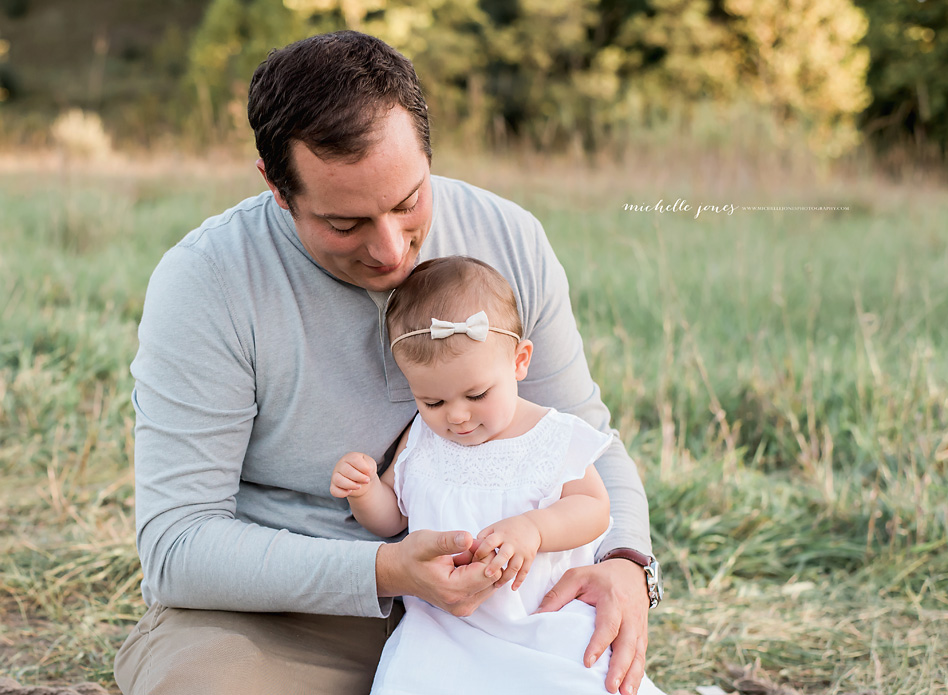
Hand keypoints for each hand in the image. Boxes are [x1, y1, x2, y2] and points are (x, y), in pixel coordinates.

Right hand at [329, 452, 377, 498]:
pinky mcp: (333, 486)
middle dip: (359, 477)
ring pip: (338, 480)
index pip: (354, 459)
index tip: (370, 473)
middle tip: (367, 481)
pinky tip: (350, 491)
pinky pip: (334, 491)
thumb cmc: (365, 470)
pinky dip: (342, 493)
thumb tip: (367, 473)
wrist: (361, 481)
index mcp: (350, 457)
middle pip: (346, 470)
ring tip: (359, 487)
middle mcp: (340, 465)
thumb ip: (370, 467)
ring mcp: (335, 476)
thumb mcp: (371, 465)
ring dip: (350, 485)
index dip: (363, 467)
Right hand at [376, 529, 498, 616]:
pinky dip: (477, 573)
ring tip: (460, 557)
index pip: (490, 572)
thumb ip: (449, 541)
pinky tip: (460, 565)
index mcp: (453, 590)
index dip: (484, 554)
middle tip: (464, 550)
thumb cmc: (411, 555)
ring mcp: (464, 607)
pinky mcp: (465, 604)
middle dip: (484, 560)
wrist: (400, 572)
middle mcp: (462, 604)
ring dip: (480, 566)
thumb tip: (469, 537)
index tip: (469, 545)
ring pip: (490, 582)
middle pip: (493, 578)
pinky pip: (483, 586)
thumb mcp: (427, 542)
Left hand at [473, 515, 541, 589]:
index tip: (474, 560)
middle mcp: (512, 543)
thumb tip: (470, 548)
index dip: (481, 551)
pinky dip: (519, 580)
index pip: (490, 542)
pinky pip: (525, 571)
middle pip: (504, 555)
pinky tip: (513, 588)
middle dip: (495, 565)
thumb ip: (483, 536)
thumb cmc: (508, 528)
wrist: (532, 526)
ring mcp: (522, 551)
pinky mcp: (529, 558)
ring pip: (514, 566)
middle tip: (486, 575)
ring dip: (506, 577)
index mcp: (501, 534)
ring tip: (496, 585)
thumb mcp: (495, 527)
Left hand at [535, 560, 648, 694]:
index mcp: (612, 600)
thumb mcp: (576, 576)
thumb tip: (536, 617)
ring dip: (632, 675)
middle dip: (620, 667)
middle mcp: (629, 615)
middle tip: (611, 687)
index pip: (608, 624)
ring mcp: (638, 626)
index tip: (587, 662)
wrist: (632, 571)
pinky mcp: (641, 635)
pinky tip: (630, 689)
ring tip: (624, 694)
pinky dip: (637, 674)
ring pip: (638, 653)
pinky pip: (641, 656)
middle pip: (627, 644)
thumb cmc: (599, 576)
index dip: (599, 643)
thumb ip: (557, 595)